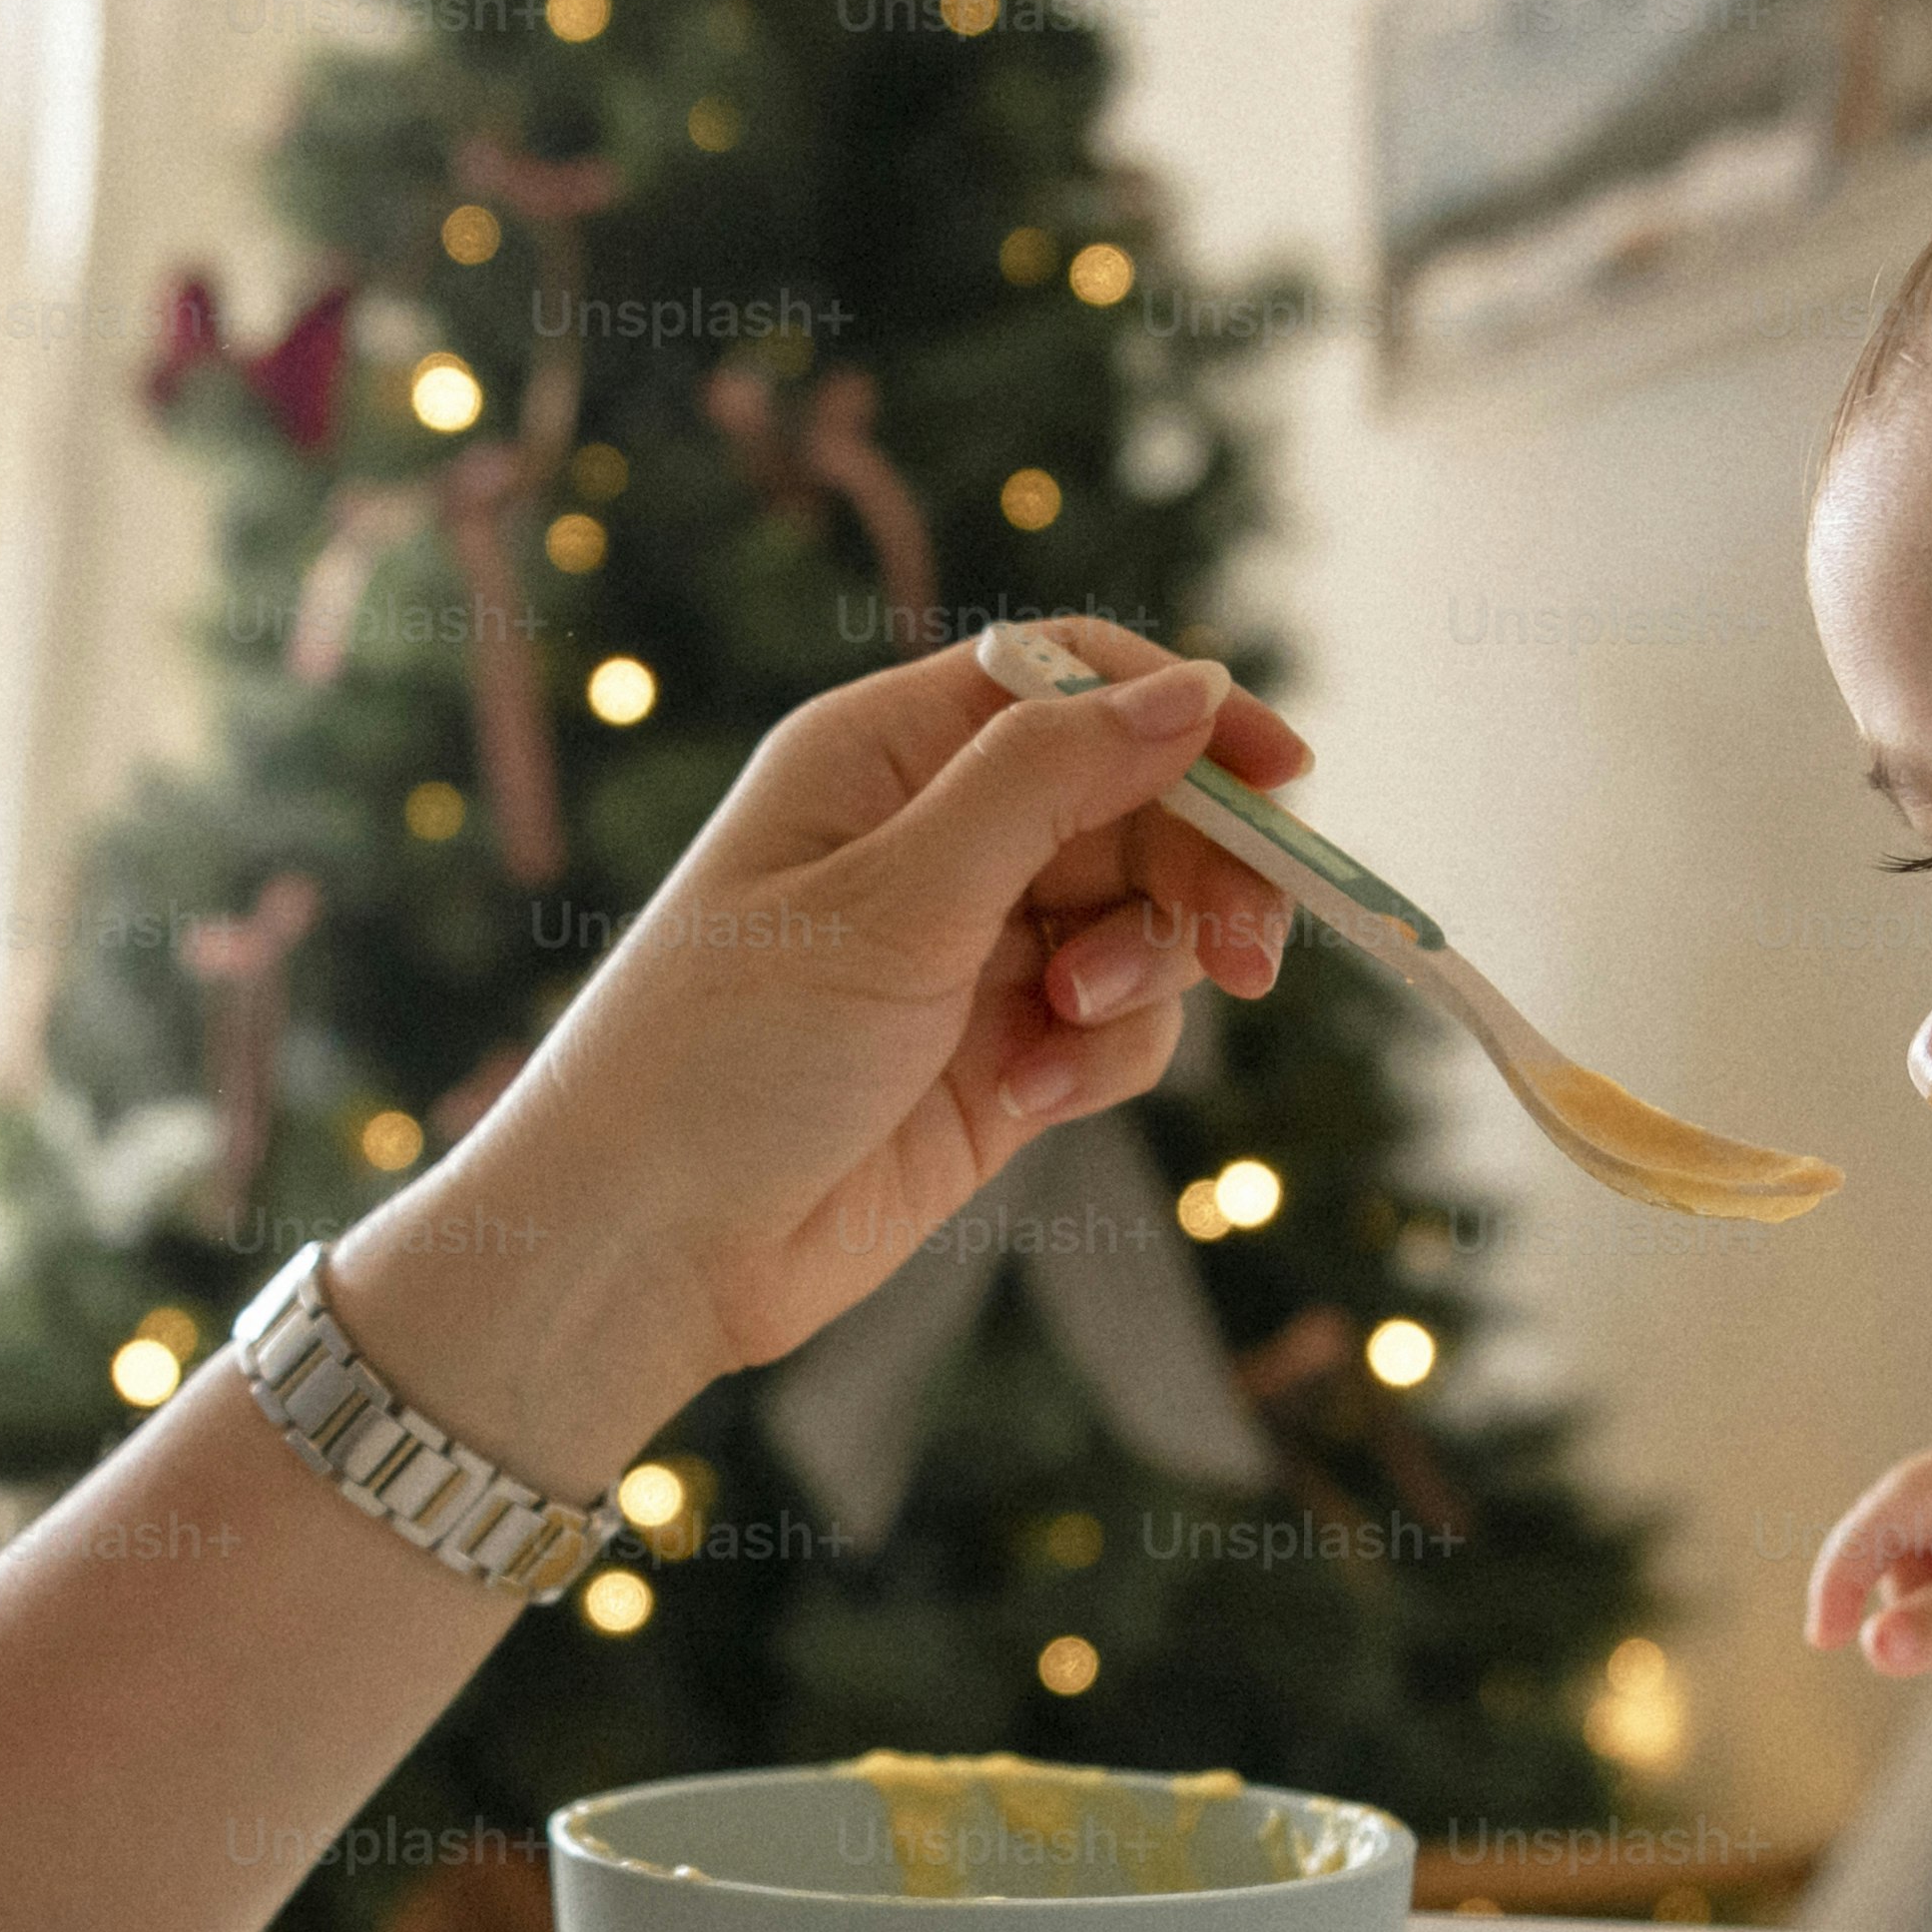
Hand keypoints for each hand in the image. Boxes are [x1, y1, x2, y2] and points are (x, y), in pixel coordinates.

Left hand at [334, 620, 1311, 1480]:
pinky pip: (1119, 1025)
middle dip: (1199, 870)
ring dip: (1141, 974)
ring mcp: (974, 950)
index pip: (1071, 682)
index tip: (1284, 774)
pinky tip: (1028, 1099)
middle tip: (1246, 955)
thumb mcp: (892, 900)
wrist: (646, 1250)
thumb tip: (1194, 686)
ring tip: (1063, 1034)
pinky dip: (1101, 1058)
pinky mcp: (1003, 1058)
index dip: (1185, 713)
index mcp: (885, 754)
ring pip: (1144, 918)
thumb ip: (1048, 786)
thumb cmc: (725, 1053)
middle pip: (1136, 802)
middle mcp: (935, 836)